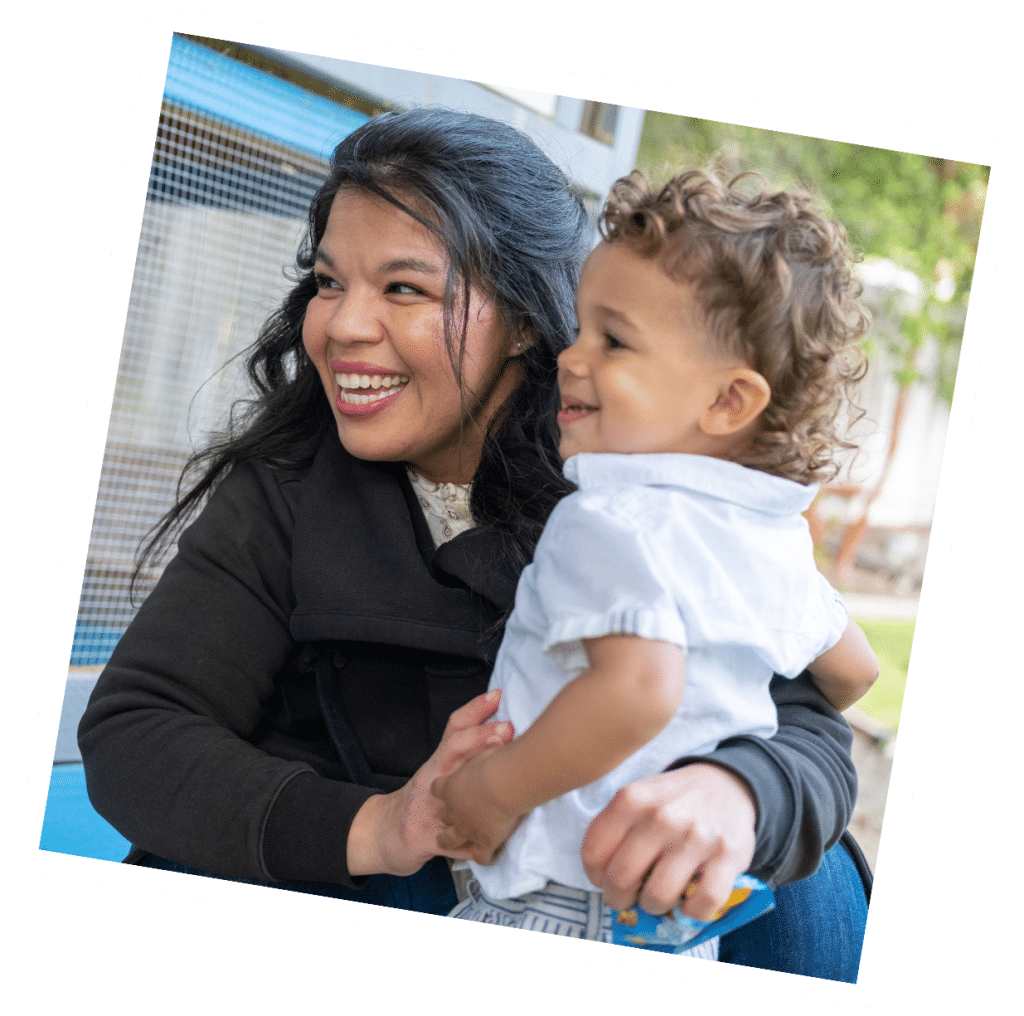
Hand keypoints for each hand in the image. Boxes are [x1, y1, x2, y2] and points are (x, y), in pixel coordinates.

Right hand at [346, 689, 513, 876]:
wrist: (387, 833)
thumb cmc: (422, 799)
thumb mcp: (441, 771)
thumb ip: (467, 755)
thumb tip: (507, 733)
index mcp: (440, 762)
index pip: (455, 728)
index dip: (475, 710)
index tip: (496, 695)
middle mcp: (434, 778)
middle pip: (454, 749)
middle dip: (481, 738)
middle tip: (506, 729)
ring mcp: (429, 806)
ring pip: (452, 792)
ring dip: (476, 787)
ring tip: (500, 785)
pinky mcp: (427, 836)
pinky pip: (451, 841)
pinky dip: (470, 846)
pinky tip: (490, 847)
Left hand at [581, 763, 755, 919]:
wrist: (725, 785)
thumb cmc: (672, 800)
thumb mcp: (638, 797)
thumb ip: (615, 829)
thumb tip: (603, 879)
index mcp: (632, 799)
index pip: (594, 853)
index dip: (595, 876)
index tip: (603, 879)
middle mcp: (662, 816)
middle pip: (621, 879)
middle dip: (618, 898)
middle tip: (626, 897)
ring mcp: (696, 837)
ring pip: (658, 896)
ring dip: (653, 906)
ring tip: (657, 897)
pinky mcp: (728, 857)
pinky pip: (702, 904)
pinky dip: (692, 912)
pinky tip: (689, 901)